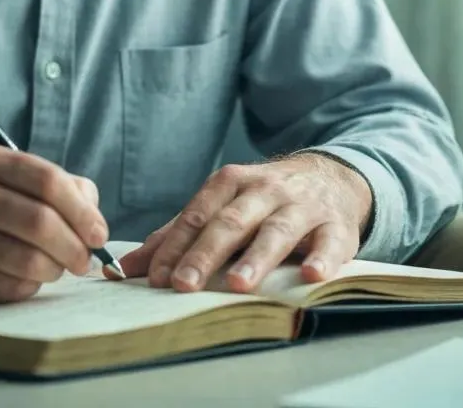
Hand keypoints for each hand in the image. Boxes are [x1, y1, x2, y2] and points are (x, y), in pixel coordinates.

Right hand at [0, 144, 106, 302]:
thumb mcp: (0, 176)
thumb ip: (51, 184)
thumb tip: (93, 210)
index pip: (48, 181)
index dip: (82, 210)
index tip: (98, 232)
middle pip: (41, 223)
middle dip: (74, 247)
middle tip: (85, 259)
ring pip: (26, 259)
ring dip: (54, 270)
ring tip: (57, 269)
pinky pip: (7, 287)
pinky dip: (28, 287)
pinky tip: (27, 279)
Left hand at [117, 154, 371, 293]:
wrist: (330, 176)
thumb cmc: (264, 199)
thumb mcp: (223, 205)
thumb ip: (178, 235)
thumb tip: (127, 267)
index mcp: (231, 183)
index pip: (197, 215)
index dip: (176, 246)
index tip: (156, 278)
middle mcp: (264, 190)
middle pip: (231, 222)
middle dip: (206, 253)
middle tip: (184, 285)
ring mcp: (302, 207)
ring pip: (276, 230)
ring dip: (257, 257)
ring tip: (239, 284)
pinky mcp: (336, 226)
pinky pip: (329, 243)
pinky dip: (322, 259)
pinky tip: (312, 276)